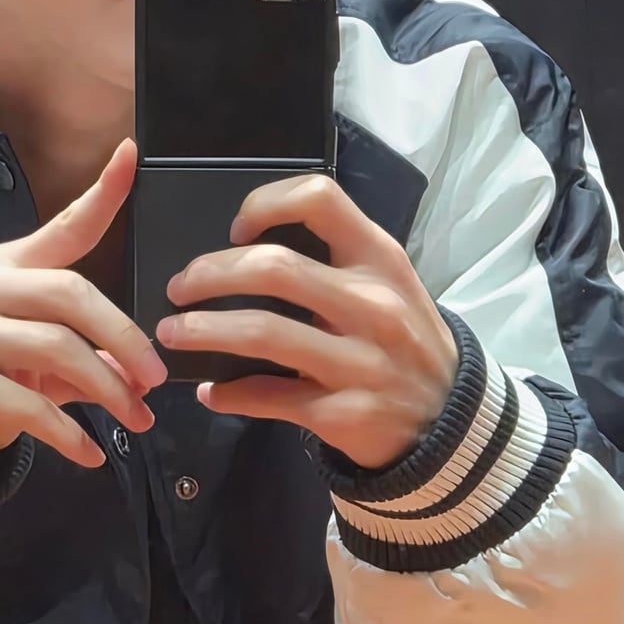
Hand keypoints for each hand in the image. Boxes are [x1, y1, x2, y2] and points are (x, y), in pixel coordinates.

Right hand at [0, 140, 165, 478]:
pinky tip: (90, 453)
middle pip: (70, 294)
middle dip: (123, 339)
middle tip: (155, 380)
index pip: (62, 227)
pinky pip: (28, 402)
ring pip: (56, 349)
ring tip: (136, 422)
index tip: (132, 154)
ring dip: (107, 390)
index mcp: (4, 268)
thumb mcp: (36, 360)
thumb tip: (141, 369)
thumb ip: (86, 352)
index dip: (100, 193)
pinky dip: (68, 432)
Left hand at [156, 174, 457, 469]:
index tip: (235, 229)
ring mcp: (359, 362)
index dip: (265, 204)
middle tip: (179, 286)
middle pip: (273, 267)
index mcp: (380, 259)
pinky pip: (268, 397)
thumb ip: (335, 259)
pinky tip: (208, 391)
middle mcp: (372, 305)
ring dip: (202, 330)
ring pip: (261, 333)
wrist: (452, 423)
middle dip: (209, 273)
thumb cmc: (403, 339)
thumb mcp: (389, 285)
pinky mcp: (342, 413)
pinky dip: (228, 394)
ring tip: (171, 331)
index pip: (319, 200)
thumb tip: (246, 246)